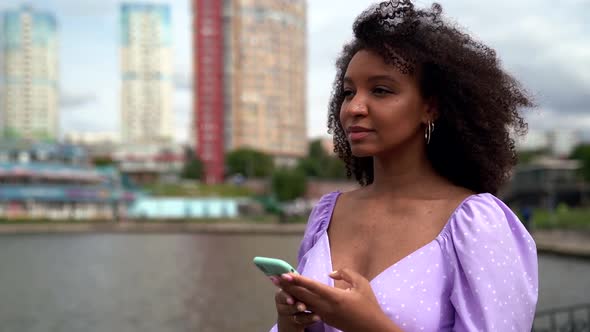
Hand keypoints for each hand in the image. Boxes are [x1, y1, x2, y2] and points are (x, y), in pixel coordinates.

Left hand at [278, 269, 400, 331]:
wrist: (370, 328)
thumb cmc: (368, 305)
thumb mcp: (362, 284)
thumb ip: (346, 273)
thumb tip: (330, 273)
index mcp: (335, 297)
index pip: (313, 287)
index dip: (298, 280)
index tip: (286, 274)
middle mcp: (326, 307)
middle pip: (302, 295)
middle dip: (287, 286)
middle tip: (273, 277)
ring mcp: (324, 314)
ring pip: (303, 302)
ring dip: (290, 293)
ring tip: (279, 285)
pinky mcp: (324, 318)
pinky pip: (308, 308)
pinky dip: (298, 301)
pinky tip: (291, 296)